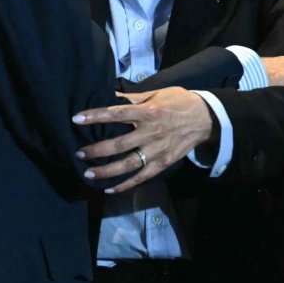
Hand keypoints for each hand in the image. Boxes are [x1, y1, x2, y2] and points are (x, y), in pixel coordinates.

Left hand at [73, 88, 213, 192]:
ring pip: (128, 164)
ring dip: (106, 171)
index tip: (77, 119)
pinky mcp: (163, 163)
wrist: (206, 118)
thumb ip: (133, 98)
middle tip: (79, 154)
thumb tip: (110, 95)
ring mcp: (157, 150)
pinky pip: (141, 177)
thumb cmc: (179, 102)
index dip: (95, 116)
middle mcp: (150, 132)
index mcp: (147, 112)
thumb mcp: (156, 93)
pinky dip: (125, 185)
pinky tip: (109, 189)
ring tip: (88, 173)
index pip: (116, 114)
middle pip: (118, 144)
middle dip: (96, 150)